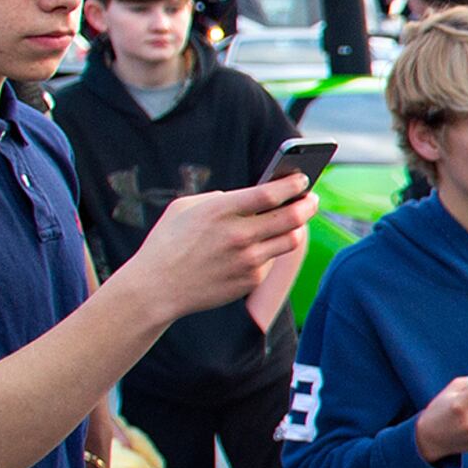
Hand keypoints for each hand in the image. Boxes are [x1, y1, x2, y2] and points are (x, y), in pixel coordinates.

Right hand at [121, 173, 314, 324]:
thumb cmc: (167, 242)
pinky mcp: (250, 280)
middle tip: (312, 199)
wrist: (155, 288)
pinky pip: (271, 261)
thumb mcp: (185, 208)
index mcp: (222, 211)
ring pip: (291, 240)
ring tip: (298, 220)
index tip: (303, 179)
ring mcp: (247, 260)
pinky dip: (271, 251)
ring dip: (298, 228)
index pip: (271, 193)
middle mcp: (239, 235)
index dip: (293, 184)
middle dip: (308, 205)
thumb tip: (249, 197)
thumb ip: (219, 199)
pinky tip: (267, 244)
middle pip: (292, 217)